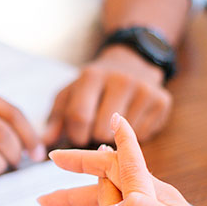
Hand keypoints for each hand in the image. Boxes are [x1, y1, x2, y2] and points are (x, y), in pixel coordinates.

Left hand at [43, 46, 171, 146]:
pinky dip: (135, 137)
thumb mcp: (69, 94)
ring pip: (124, 139)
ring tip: (114, 123)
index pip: (78, 117)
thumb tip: (44, 144)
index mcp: (92, 75)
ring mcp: (144, 89)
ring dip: (116, 139)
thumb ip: (55, 120)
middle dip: (95, 138)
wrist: (131, 62)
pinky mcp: (162, 101)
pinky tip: (132, 120)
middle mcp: (121, 79)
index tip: (78, 136)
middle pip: (101, 132)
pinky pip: (144, 136)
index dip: (75, 135)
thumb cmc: (93, 85)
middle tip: (97, 129)